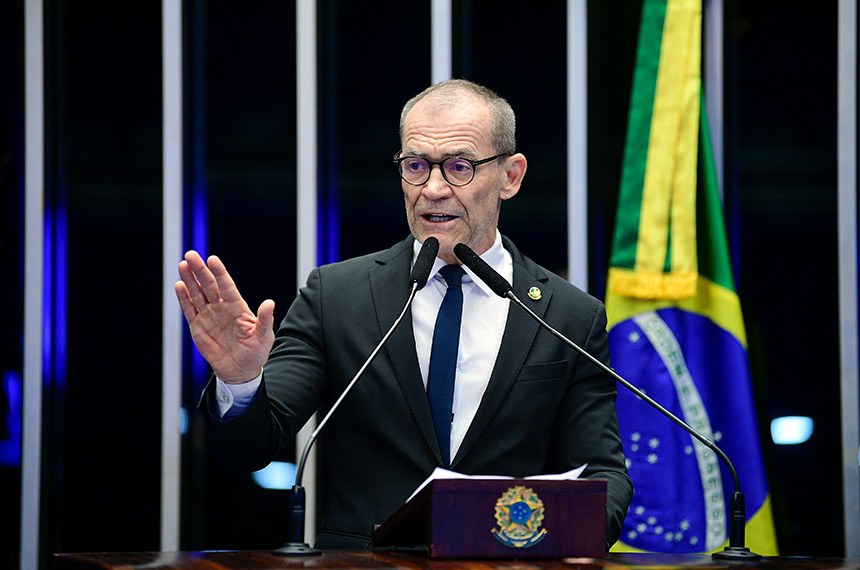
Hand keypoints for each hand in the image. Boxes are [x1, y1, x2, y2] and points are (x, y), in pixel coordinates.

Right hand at [175, 250, 274, 382]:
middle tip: (191, 255)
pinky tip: (179, 285)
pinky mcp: (198, 327)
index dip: (220, 273)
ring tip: (183, 265)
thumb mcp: (263, 336)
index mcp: (237, 307)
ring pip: (197, 294)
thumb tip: (270, 303)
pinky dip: (184, 298)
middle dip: (200, 270)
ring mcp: (209, 316)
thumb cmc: (256, 351)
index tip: (212, 259)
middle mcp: (222, 307)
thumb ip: (264, 319)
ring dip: (189, 280)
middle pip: (209, 285)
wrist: (241, 370)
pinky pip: (190, 310)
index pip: (227, 286)